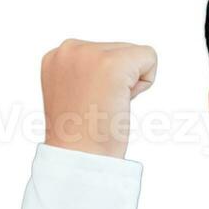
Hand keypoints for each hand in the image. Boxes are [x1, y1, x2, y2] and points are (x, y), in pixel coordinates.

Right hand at [40, 39, 157, 158]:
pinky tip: (121, 102)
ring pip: (136, 54)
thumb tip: (113, 69)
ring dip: (130, 83)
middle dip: (121, 80)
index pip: (103, 54)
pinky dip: (145, 82)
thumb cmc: (82, 136)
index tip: (90, 104)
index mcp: (58, 57)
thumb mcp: (75, 93)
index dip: (108, 83)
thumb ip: (88, 73)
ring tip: (108, 106)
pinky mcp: (111, 64)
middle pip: (121, 50)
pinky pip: (150, 57)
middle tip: (100, 108)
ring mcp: (89, 54)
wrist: (79, 158)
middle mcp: (69, 49)